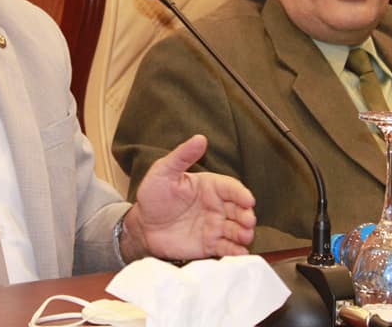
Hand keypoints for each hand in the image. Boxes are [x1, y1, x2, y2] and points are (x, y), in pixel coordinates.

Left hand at [119, 134, 255, 262]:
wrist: (142, 225)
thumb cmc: (153, 195)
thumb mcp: (164, 171)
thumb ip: (182, 156)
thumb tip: (200, 138)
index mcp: (210, 186)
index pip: (231, 188)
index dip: (241, 194)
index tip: (248, 200)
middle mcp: (216, 206)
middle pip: (239, 210)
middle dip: (247, 215)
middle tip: (248, 221)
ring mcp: (214, 226)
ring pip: (236, 230)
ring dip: (244, 233)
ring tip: (245, 236)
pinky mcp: (210, 245)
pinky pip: (227, 248)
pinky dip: (236, 252)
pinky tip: (240, 253)